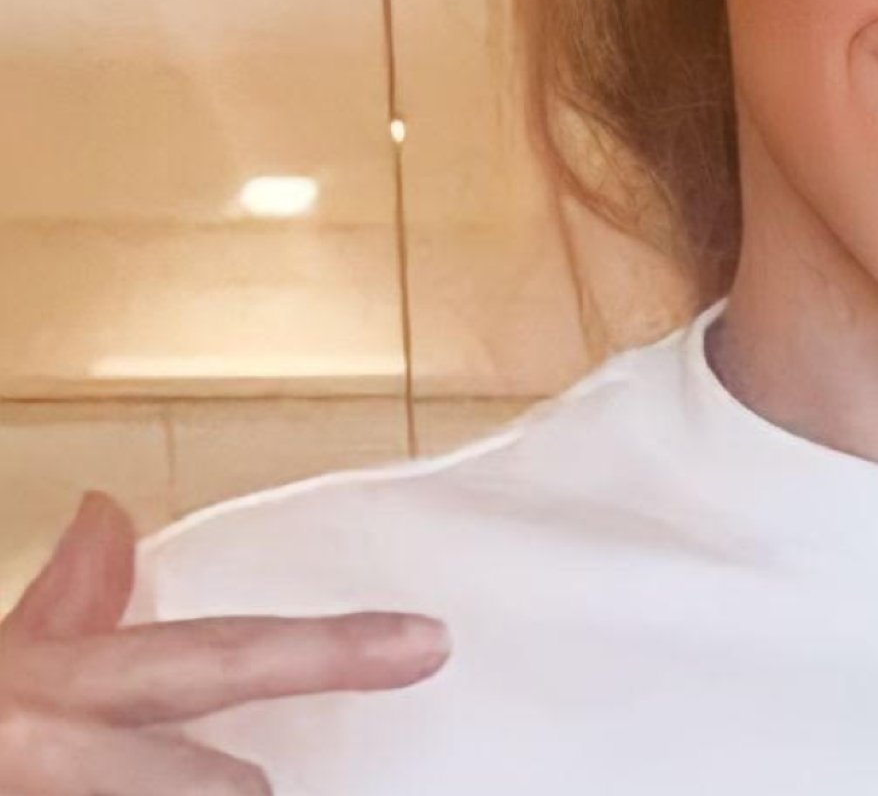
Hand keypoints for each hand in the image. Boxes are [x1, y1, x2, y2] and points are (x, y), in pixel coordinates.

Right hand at [0, 490, 451, 793]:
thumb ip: (57, 608)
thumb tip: (111, 514)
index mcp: (46, 689)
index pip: (219, 657)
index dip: (333, 650)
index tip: (431, 643)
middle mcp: (46, 744)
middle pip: (221, 790)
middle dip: (239, 795)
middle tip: (255, 787)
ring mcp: (41, 788)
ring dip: (181, 791)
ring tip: (191, 772)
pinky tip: (134, 783)